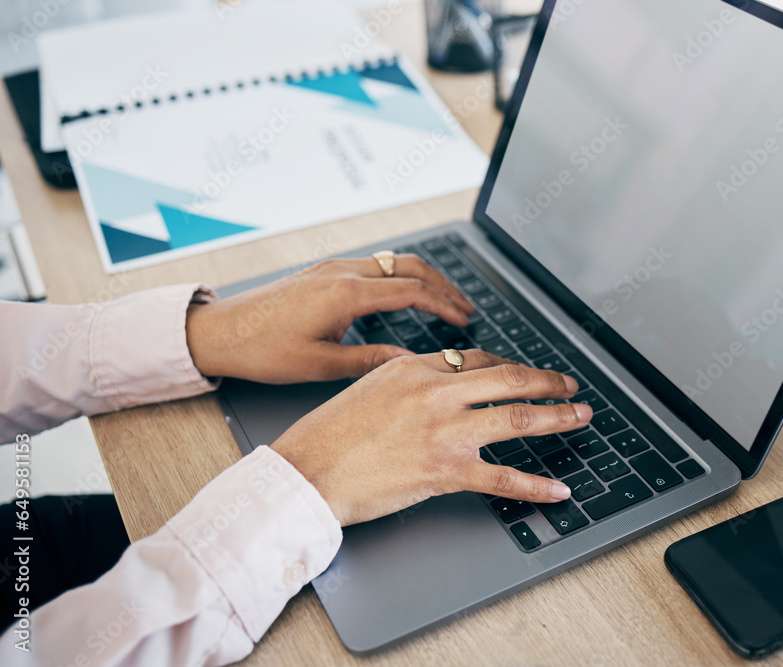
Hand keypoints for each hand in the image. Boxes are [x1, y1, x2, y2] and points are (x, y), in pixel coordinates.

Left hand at [185, 256, 474, 382]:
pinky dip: (399, 276)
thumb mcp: (321, 365)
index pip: (412, 291)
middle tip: (466, 307)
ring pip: (392, 261)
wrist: (219, 332)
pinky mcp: (323, 271)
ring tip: (444, 299)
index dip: (444, 304)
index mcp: (346, 294)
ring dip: (423, 278)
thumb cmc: (263, 351)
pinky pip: (373, 265)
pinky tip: (405, 294)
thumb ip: (371, 360)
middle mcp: (342, 272)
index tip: (464, 319)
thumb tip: (410, 362)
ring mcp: (332, 268)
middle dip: (443, 285)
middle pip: (409, 267)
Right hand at [271, 350, 592, 525]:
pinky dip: (535, 485)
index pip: (475, 359)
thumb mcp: (366, 388)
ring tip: (580, 417)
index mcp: (413, 368)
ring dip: (556, 417)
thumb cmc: (327, 435)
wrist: (307, 472)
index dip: (507, 366)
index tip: (523, 373)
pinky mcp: (445, 471)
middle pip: (507, 378)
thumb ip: (405, 379)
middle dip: (547, 381)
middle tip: (570, 385)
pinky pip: (503, 477)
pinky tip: (557, 489)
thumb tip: (429, 379)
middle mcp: (435, 392)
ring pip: (515, 418)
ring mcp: (444, 431)